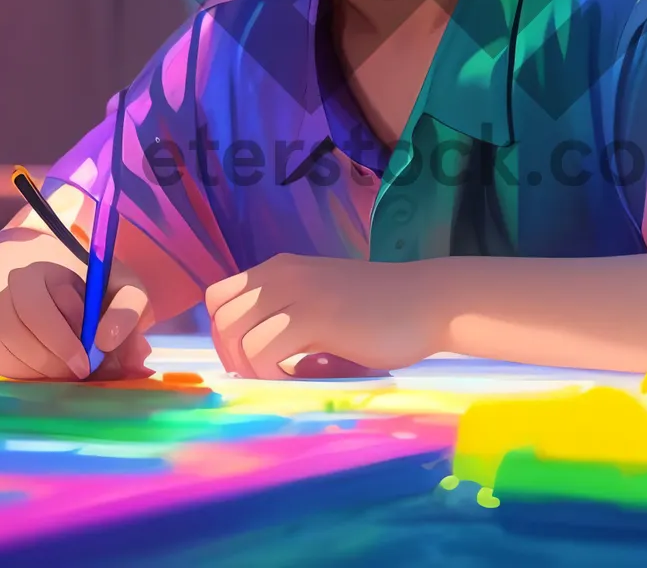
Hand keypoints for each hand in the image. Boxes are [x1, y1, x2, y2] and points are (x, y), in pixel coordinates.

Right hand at [0, 259, 154, 380]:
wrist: (82, 312)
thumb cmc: (104, 301)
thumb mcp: (125, 294)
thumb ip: (128, 310)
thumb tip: (106, 340)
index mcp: (46, 270)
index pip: (43, 298)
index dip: (63, 333)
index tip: (91, 356)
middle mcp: (15, 285)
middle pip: (18, 321)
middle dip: (53, 352)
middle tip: (81, 372)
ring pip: (4, 341)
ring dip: (40, 365)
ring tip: (68, 374)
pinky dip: (25, 373)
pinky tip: (49, 375)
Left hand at [205, 254, 445, 379]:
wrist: (428, 303)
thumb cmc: (379, 313)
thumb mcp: (322, 303)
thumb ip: (287, 318)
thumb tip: (248, 361)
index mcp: (280, 268)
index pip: (218, 296)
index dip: (224, 333)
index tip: (249, 360)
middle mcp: (282, 272)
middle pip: (221, 315)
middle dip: (231, 355)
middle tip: (263, 376)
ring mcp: (298, 290)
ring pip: (236, 331)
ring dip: (250, 367)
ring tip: (281, 379)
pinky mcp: (316, 315)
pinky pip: (263, 348)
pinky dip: (270, 373)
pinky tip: (299, 378)